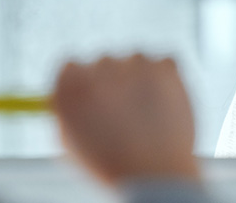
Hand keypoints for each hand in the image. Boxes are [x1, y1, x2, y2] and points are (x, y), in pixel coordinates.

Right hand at [53, 54, 199, 184]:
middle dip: (114, 82)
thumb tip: (74, 96)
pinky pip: (165, 63)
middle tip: (125, 112)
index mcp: (71, 84)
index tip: (95, 95)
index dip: (84, 83)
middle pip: (105, 62)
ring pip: (136, 61)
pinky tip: (164, 106)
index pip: (71, 66)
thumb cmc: (110, 165)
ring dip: (140, 78)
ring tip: (146, 115)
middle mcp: (100, 66)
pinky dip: (166, 79)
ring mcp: (134, 62)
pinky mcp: (165, 65)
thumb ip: (68, 112)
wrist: (153, 174)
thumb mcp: (72, 142)